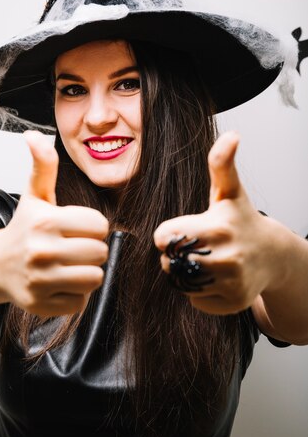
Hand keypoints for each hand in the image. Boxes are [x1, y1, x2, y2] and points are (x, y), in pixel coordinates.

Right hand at [0, 131, 108, 316]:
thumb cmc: (22, 229)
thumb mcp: (35, 195)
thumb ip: (44, 164)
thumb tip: (34, 135)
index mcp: (45, 221)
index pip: (100, 225)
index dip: (92, 226)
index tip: (77, 228)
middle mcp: (41, 251)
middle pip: (100, 253)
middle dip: (91, 250)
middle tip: (74, 248)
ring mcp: (40, 280)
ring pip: (95, 278)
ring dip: (87, 272)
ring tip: (70, 265)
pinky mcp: (41, 304)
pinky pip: (81, 302)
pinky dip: (75, 294)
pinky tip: (59, 283)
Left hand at [154, 132, 274, 314]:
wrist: (273, 255)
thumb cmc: (242, 220)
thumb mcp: (230, 192)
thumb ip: (221, 164)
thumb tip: (232, 135)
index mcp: (217, 228)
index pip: (163, 237)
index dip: (169, 232)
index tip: (185, 228)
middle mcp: (225, 258)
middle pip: (169, 262)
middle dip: (175, 254)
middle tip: (195, 245)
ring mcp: (230, 283)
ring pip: (181, 283)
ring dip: (185, 273)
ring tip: (204, 260)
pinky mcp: (232, 302)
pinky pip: (195, 300)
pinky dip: (199, 292)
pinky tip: (215, 278)